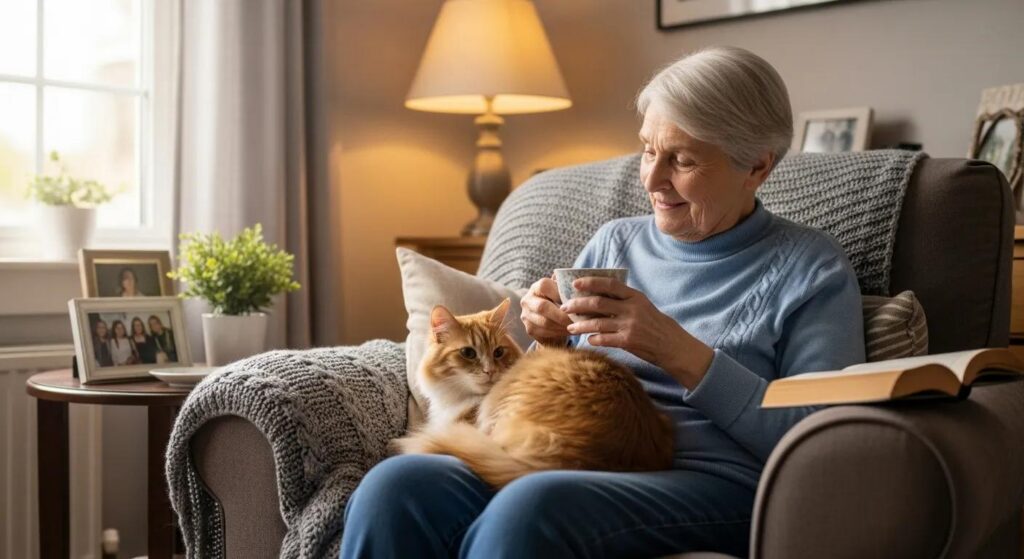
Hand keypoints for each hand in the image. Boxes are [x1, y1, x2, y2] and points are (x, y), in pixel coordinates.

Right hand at [520, 276, 571, 346]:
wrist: (550, 320)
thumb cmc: (560, 303)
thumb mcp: (562, 293)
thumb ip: (566, 288)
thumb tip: (578, 284)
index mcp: (536, 287)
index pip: (544, 286)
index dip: (559, 294)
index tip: (574, 302)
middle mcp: (527, 300)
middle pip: (543, 307)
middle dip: (563, 315)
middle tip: (577, 320)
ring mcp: (526, 315)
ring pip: (545, 322)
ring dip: (563, 325)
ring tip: (576, 326)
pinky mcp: (529, 329)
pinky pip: (545, 332)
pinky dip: (559, 333)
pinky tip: (569, 331)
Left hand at [561, 277, 713, 388]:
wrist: (673, 346)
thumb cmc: (656, 325)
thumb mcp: (644, 306)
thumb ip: (624, 301)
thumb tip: (597, 297)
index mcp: (635, 296)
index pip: (609, 284)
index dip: (590, 282)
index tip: (575, 284)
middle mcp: (632, 308)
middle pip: (598, 302)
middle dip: (578, 304)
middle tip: (565, 307)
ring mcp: (630, 325)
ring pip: (597, 322)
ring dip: (580, 325)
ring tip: (570, 328)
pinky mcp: (628, 341)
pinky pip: (604, 339)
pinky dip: (593, 339)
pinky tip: (588, 340)